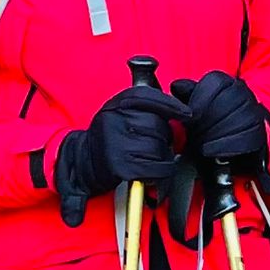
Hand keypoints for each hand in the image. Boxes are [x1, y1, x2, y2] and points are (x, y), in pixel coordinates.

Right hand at [52, 82, 186, 227]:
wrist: (82, 162)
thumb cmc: (109, 138)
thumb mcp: (120, 113)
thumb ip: (144, 108)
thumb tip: (180, 113)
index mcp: (117, 104)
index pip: (149, 97)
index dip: (172, 105)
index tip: (187, 114)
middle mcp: (115, 120)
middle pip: (158, 125)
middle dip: (165, 137)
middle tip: (156, 144)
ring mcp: (116, 143)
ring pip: (159, 147)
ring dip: (162, 156)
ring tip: (151, 158)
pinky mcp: (120, 165)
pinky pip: (156, 167)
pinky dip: (162, 171)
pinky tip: (155, 171)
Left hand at [170, 70, 269, 173]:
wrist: (237, 136)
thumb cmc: (211, 118)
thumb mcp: (197, 104)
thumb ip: (187, 94)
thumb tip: (175, 86)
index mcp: (226, 81)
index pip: (214, 83)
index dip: (197, 102)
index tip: (187, 119)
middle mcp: (243, 92)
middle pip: (223, 104)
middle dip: (203, 124)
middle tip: (191, 136)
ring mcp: (254, 111)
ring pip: (233, 121)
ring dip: (211, 136)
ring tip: (199, 145)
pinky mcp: (260, 132)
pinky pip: (243, 138)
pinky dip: (222, 147)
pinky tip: (209, 151)